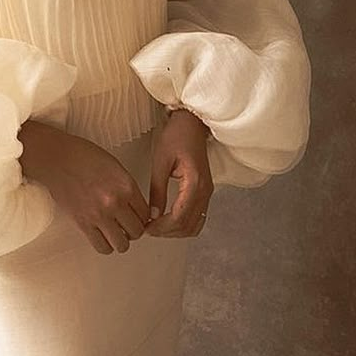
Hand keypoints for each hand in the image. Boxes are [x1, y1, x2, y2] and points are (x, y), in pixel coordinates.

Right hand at [18, 120, 150, 255]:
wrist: (57, 158)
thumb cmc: (82, 156)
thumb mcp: (114, 166)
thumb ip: (127, 187)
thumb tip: (135, 206)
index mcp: (126, 186)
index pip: (146, 214)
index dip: (143, 218)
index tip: (138, 218)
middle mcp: (115, 202)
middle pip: (137, 231)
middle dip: (133, 230)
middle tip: (127, 225)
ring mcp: (99, 215)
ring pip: (122, 244)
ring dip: (120, 240)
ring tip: (115, 232)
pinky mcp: (83, 224)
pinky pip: (102, 247)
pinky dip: (105, 245)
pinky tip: (102, 235)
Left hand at [146, 109, 213, 237]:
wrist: (192, 124)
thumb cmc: (177, 136)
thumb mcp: (161, 160)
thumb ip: (157, 189)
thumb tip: (152, 214)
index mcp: (195, 183)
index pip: (180, 217)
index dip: (163, 227)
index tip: (147, 227)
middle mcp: (205, 191)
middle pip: (188, 225)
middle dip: (167, 232)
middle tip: (148, 228)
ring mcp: (208, 192)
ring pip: (195, 225)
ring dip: (176, 230)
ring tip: (157, 225)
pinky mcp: (205, 191)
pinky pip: (198, 216)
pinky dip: (184, 224)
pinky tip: (169, 219)